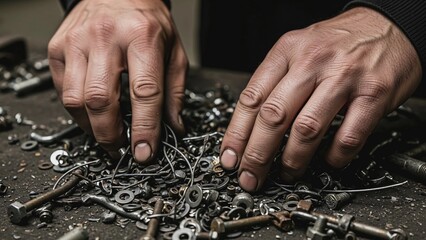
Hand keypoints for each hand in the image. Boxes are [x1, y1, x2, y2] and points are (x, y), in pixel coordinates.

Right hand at [48, 0, 187, 161]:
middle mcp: (106, 37)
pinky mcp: (59, 48)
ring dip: (91, 127)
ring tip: (107, 134)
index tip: (144, 151)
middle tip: (120, 149)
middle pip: (101, 100)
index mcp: (142, 37)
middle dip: (111, 135)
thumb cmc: (147, 21)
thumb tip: (174, 127)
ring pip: (75, 99)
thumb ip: (175, 92)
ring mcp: (77, 41)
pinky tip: (91, 114)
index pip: (144, 92)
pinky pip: (61, 90)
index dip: (145, 128)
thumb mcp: (174, 52)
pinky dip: (77, 111)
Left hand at [220, 7, 421, 190]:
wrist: (387, 25)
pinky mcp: (373, 94)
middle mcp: (312, 62)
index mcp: (287, 51)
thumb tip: (251, 125)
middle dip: (257, 154)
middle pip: (274, 116)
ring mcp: (344, 77)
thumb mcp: (298, 48)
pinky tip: (329, 161)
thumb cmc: (338, 42)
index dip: (237, 134)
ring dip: (293, 159)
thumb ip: (275, 81)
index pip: (252, 97)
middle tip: (251, 175)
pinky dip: (335, 155)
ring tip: (287, 172)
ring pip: (307, 128)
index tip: (230, 157)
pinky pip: (349, 134)